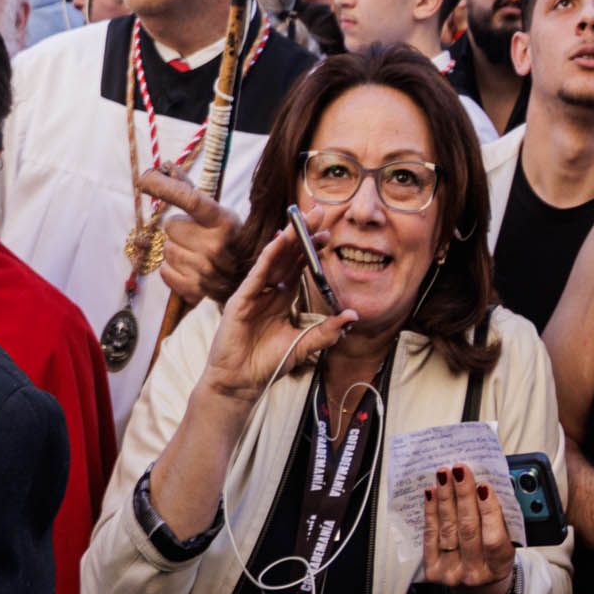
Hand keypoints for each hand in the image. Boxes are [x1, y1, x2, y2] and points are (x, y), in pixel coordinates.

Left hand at [137, 169, 246, 306]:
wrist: (247, 280)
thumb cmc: (228, 240)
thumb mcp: (217, 214)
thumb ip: (189, 191)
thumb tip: (166, 166)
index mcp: (222, 221)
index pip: (189, 199)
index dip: (165, 188)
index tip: (145, 179)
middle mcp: (215, 245)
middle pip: (171, 227)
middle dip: (178, 230)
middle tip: (195, 237)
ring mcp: (205, 269)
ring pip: (166, 250)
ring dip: (176, 251)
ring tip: (195, 254)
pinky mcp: (195, 289)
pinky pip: (165, 272)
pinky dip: (172, 271)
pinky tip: (190, 269)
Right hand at [196, 222, 359, 402]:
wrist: (241, 381)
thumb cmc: (268, 364)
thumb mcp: (305, 345)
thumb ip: (327, 331)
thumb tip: (353, 316)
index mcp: (282, 299)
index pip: (298, 267)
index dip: (312, 250)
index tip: (328, 233)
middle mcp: (268, 292)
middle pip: (287, 257)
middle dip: (302, 235)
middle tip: (318, 212)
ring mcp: (253, 294)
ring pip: (273, 260)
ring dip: (287, 239)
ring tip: (301, 220)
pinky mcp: (241, 300)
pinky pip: (257, 274)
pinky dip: (268, 257)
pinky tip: (279, 242)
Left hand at [422, 464, 516, 593]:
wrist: (476, 585)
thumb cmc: (493, 558)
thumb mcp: (508, 544)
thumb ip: (501, 522)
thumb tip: (486, 488)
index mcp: (498, 566)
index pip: (494, 539)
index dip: (489, 512)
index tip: (484, 486)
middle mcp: (474, 572)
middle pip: (467, 529)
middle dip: (463, 495)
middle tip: (460, 471)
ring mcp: (451, 572)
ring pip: (447, 528)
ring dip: (445, 497)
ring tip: (444, 475)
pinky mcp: (432, 569)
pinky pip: (430, 534)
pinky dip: (430, 511)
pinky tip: (431, 492)